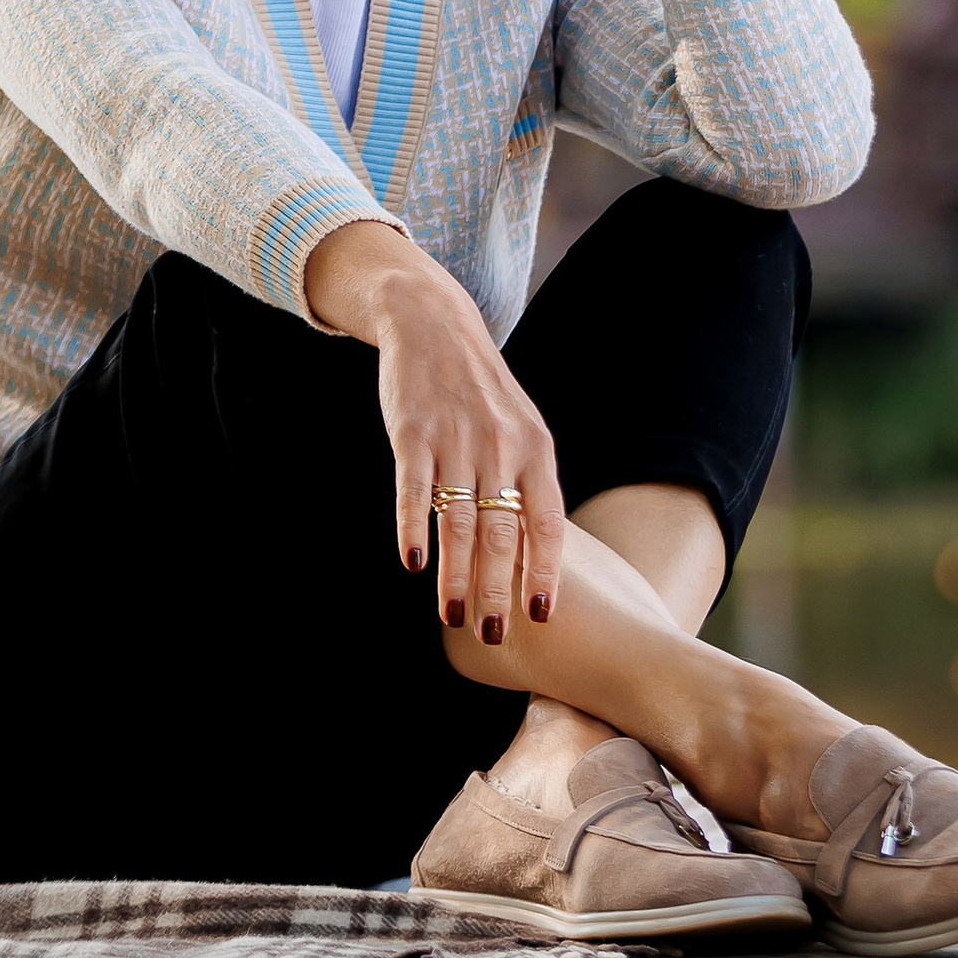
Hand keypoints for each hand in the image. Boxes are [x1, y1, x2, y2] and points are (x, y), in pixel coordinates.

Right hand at [304, 220, 565, 641]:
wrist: (434, 322)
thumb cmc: (481, 392)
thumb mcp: (519, 428)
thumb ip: (528, 485)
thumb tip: (538, 558)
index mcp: (534, 447)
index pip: (545, 521)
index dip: (544, 570)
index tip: (540, 616)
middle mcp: (499, 445)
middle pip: (501, 531)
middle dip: (498, 588)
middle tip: (493, 635)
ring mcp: (455, 438)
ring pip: (457, 520)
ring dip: (456, 575)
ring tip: (454, 617)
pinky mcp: (412, 431)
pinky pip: (412, 489)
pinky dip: (412, 527)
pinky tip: (412, 563)